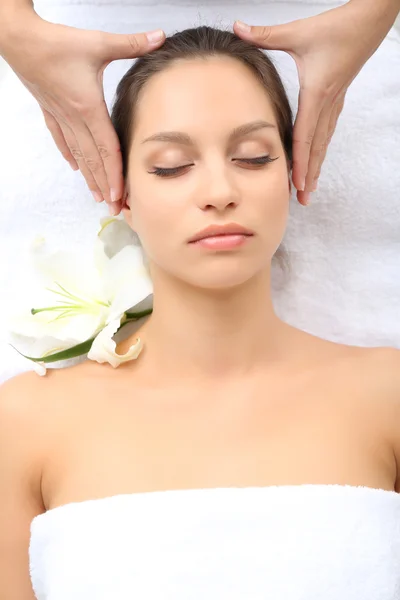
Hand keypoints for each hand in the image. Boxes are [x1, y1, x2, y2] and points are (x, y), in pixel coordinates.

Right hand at [0, 12, 164, 213]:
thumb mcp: (98, 42)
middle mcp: (75, 119)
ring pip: (78, 155)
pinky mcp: (51, 112)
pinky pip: (62, 140)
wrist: (21, 40)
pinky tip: (75, 168)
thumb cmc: (58, 43)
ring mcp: (61, 118)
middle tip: (114, 208)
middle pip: (93, 160)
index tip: (120, 195)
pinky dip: (71, 155)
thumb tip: (160, 37)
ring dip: (89, 177)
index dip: (114, 174)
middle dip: (105, 186)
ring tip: (98, 197)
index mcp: (88, 108)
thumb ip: (131, 43)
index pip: (106, 149)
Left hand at [233, 0, 396, 204]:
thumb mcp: (298, 32)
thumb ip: (265, 34)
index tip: (295, 183)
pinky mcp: (336, 100)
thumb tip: (237, 28)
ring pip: (323, 143)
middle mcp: (327, 104)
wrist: (369, 22)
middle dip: (309, 175)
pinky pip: (327, 133)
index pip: (305, 136)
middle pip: (316, 148)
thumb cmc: (336, 28)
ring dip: (315, 167)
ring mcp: (334, 104)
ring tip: (309, 189)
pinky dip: (320, 151)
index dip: (299, 161)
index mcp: (316, 93)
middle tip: (303, 199)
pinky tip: (316, 161)